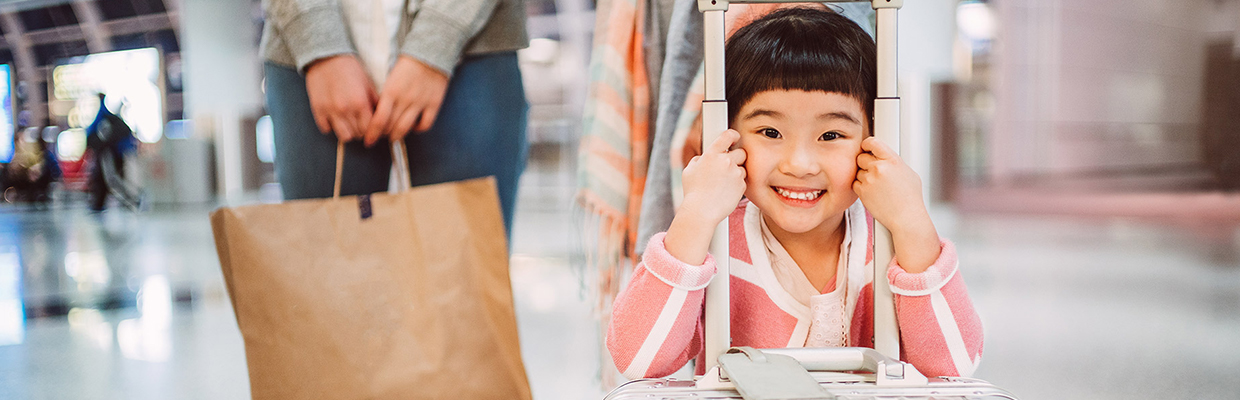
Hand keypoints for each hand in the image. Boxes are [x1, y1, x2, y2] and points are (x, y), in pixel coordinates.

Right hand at [304, 55, 377, 141]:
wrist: (326, 57)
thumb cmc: (349, 68)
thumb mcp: (368, 83)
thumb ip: (375, 101)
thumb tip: (383, 116)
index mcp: (360, 103)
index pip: (370, 129)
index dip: (372, 129)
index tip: (371, 126)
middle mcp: (345, 110)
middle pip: (358, 135)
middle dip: (361, 131)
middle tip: (361, 123)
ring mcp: (330, 111)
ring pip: (343, 136)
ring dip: (348, 131)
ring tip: (349, 123)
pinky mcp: (318, 110)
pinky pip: (326, 129)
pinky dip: (332, 126)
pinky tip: (335, 118)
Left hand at [364, 55, 448, 146]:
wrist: (430, 53)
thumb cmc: (407, 64)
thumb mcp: (390, 78)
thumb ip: (385, 96)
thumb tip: (378, 113)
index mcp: (391, 92)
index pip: (379, 120)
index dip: (372, 133)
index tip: (369, 140)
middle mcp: (405, 100)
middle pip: (391, 126)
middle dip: (384, 134)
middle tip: (381, 135)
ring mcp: (420, 103)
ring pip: (406, 128)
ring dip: (398, 135)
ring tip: (394, 135)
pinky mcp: (433, 104)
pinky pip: (425, 124)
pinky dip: (418, 129)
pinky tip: (414, 127)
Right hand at [664, 129, 745, 264]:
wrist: (701, 212)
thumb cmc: (693, 192)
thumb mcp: (689, 171)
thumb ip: (698, 160)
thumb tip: (703, 158)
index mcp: (712, 154)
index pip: (728, 136)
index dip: (733, 135)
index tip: (735, 138)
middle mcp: (726, 161)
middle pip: (741, 152)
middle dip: (736, 157)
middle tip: (728, 165)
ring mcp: (735, 173)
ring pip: (742, 168)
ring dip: (736, 173)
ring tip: (723, 184)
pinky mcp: (742, 185)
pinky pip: (743, 181)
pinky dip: (737, 185)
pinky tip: (726, 191)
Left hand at [854, 137, 939, 272]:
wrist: (906, 218)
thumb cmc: (910, 198)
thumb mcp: (908, 173)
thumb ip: (894, 162)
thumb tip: (885, 157)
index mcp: (892, 160)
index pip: (873, 142)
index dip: (867, 144)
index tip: (866, 147)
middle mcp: (880, 168)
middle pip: (861, 157)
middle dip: (865, 163)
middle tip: (874, 172)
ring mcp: (869, 179)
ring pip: (858, 171)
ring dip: (864, 177)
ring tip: (877, 186)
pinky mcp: (862, 191)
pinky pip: (855, 183)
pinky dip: (861, 187)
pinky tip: (872, 193)